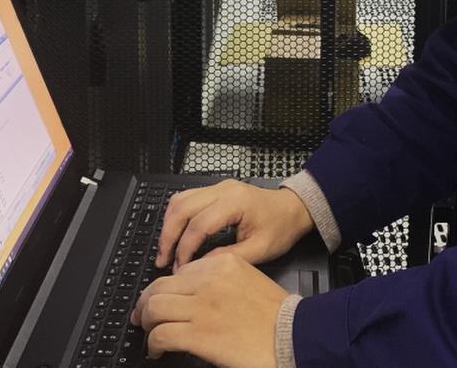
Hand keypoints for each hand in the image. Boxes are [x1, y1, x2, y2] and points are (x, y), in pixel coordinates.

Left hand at [130, 250, 287, 367]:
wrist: (292, 335)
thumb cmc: (275, 314)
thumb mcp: (248, 279)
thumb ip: (221, 279)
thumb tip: (194, 294)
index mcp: (222, 264)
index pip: (179, 272)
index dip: (164, 288)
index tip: (161, 299)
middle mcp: (208, 280)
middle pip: (159, 286)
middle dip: (146, 303)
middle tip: (143, 317)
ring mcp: (202, 306)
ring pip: (154, 307)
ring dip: (147, 323)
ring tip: (149, 334)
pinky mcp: (198, 333)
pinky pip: (161, 334)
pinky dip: (154, 344)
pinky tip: (157, 350)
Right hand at [155, 179, 314, 270]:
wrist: (293, 209)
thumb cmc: (280, 228)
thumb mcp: (260, 250)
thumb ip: (228, 257)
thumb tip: (199, 266)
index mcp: (235, 202)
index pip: (199, 224)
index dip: (185, 249)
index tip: (180, 269)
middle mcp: (223, 189)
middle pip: (182, 207)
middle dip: (168, 236)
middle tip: (163, 261)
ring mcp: (218, 187)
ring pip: (180, 199)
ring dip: (169, 225)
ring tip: (166, 250)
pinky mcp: (215, 190)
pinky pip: (187, 198)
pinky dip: (177, 217)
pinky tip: (176, 235)